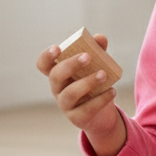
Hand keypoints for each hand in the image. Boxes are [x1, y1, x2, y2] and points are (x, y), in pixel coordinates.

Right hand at [36, 34, 125, 155]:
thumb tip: (100, 38)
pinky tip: (112, 91)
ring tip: (103, 74)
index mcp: (59, 73)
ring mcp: (66, 104)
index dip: (47, 56)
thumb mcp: (97, 66)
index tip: (58, 48)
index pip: (44, 65)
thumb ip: (98, 50)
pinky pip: (87, 109)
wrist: (103, 114)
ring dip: (87, 82)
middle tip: (87, 57)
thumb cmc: (95, 84)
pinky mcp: (77, 117)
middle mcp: (58, 88)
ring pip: (70, 94)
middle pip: (56, 76)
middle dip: (70, 65)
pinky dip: (101, 99)